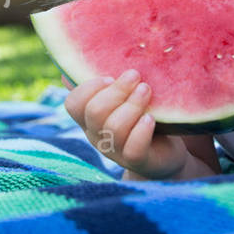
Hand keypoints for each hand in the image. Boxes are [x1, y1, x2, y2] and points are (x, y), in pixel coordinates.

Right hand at [61, 70, 191, 179]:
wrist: (164, 155)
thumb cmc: (140, 119)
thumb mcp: (122, 100)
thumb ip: (105, 86)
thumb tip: (69, 72)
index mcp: (89, 119)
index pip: (72, 104)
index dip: (87, 88)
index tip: (110, 77)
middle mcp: (97, 136)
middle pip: (94, 112)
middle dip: (116, 91)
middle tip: (135, 76)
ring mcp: (115, 151)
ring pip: (114, 128)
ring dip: (132, 105)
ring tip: (147, 90)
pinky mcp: (137, 161)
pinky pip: (133, 148)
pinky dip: (142, 130)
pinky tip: (151, 118)